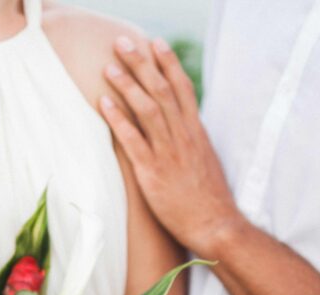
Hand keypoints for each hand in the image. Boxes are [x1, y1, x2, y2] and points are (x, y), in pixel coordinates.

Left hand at [99, 35, 245, 259]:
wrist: (216, 226)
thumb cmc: (209, 198)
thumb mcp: (206, 161)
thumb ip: (192, 141)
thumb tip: (183, 127)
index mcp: (197, 132)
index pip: (183, 88)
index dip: (168, 64)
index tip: (156, 42)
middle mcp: (183, 137)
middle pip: (162, 91)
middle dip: (142, 64)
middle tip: (123, 42)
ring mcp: (169, 154)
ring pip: (148, 110)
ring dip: (128, 85)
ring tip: (109, 67)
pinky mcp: (153, 173)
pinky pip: (133, 140)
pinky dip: (118, 119)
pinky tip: (103, 104)